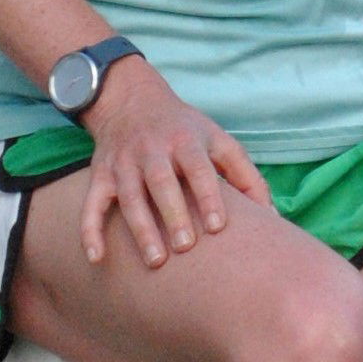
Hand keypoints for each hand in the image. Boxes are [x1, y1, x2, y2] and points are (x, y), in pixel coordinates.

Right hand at [78, 59, 269, 268]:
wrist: (130, 100)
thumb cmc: (185, 130)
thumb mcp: (218, 140)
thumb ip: (245, 175)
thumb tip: (272, 216)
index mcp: (186, 140)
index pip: (197, 167)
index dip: (207, 195)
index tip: (216, 226)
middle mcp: (152, 149)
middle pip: (160, 182)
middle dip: (172, 214)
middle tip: (185, 247)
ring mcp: (124, 163)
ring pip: (128, 196)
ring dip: (140, 228)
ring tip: (155, 261)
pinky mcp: (101, 174)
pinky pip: (92, 204)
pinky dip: (90, 230)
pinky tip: (96, 257)